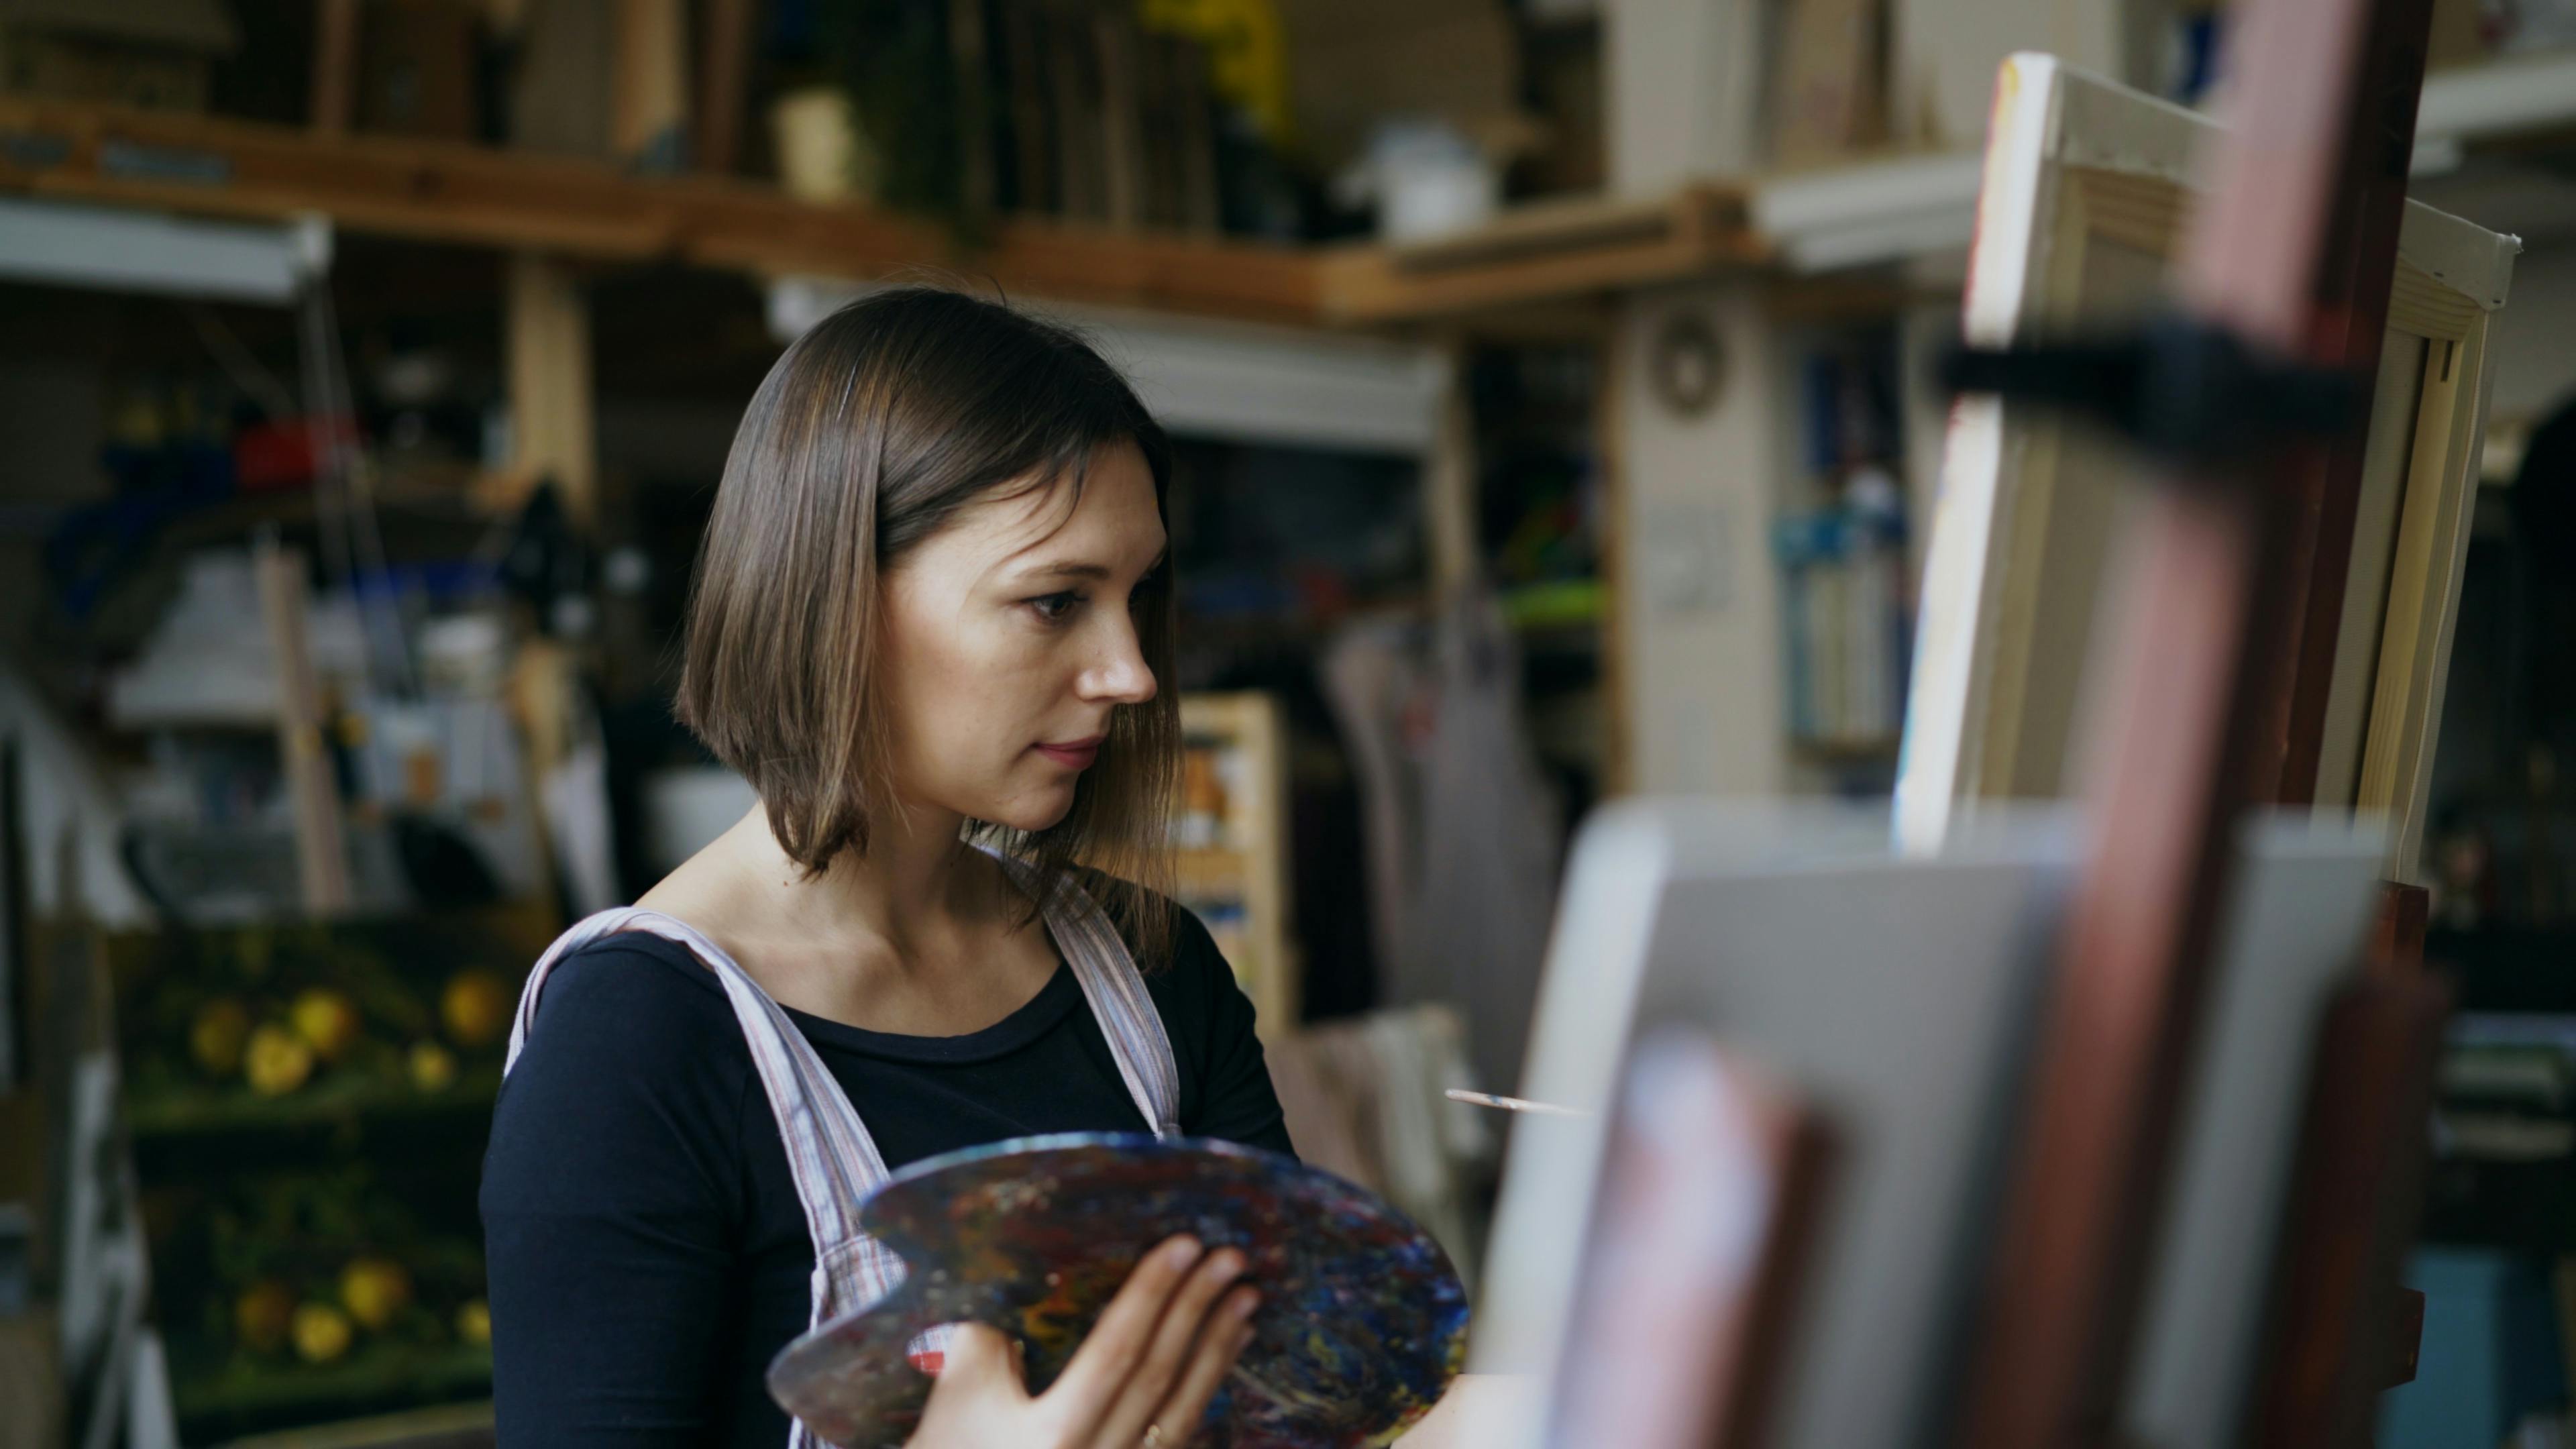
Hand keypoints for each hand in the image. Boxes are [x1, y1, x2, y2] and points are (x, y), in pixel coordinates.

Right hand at [904, 1235, 1259, 1448]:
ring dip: (1216, 1347)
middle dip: (1196, 1309)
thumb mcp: (955, 1396)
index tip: (1184, 1244)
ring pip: (1183, 1410)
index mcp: (1053, 1436)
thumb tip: (1038, 1282)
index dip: (1152, 1293)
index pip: (1115, 1351)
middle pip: (1158, 1376)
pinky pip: (1181, 1434)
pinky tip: (1224, 1355)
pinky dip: (1206, 1388)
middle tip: (1230, 1257)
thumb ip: (991, 1337)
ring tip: (1245, 1298)